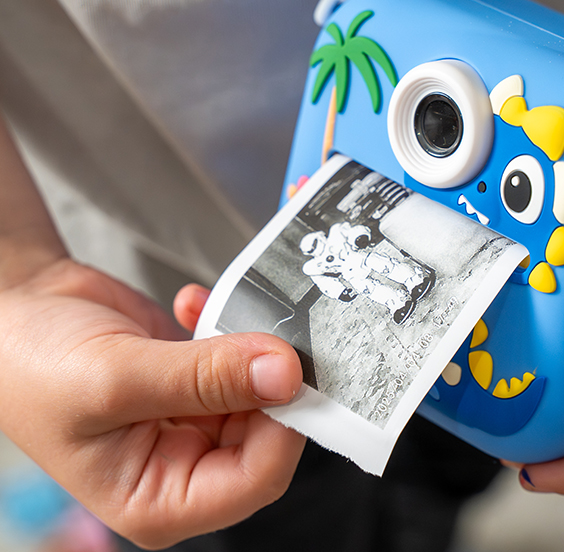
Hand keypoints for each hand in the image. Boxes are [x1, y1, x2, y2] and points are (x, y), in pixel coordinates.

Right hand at [0, 261, 303, 548]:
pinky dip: (225, 324)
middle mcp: (185, 466)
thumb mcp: (116, 377)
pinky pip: (240, 358)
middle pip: (268, 433)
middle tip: (268, 327)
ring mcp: (195, 421)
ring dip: (247, 344)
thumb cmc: (34, 366)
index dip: (285, 427)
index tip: (294, 370)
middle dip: (270, 379)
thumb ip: (205, 377)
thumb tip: (285, 373)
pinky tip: (189, 305)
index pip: (257, 478)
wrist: (15, 313)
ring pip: (260, 389)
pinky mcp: (200, 381)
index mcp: (161, 500)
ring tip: (213, 311)